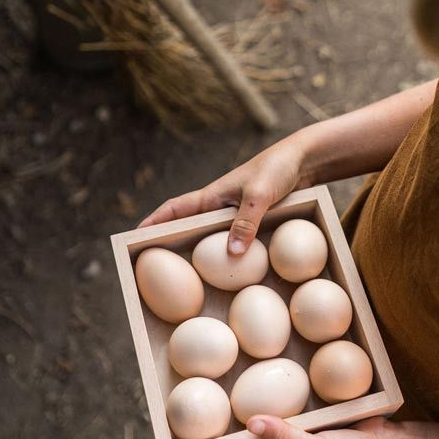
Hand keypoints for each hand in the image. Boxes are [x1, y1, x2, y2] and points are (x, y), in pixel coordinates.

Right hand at [139, 139, 309, 254]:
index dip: (154, 222)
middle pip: (187, 227)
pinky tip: (231, 271)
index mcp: (211, 197)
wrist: (303, 161)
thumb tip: (232, 254)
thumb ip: (246, 222)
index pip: (174, 210)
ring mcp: (234, 214)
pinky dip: (227, 254)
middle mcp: (218, 207)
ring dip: (199, 253)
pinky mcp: (252, 221)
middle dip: (169, 243)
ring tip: (186, 278)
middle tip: (155, 267)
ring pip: (210, 237)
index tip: (135, 238)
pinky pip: (233, 240)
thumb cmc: (276, 170)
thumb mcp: (259, 196)